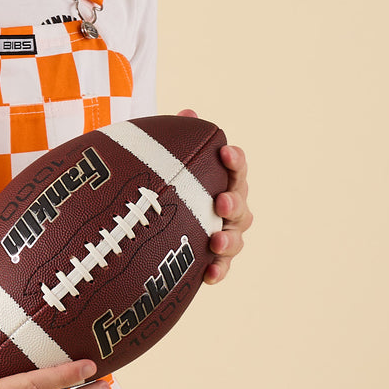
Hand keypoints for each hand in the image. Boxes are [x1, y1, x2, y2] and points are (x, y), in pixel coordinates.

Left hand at [178, 109, 252, 284]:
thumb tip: (189, 112)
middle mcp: (226, 207)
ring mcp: (222, 234)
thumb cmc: (164, 182)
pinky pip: (221, 268)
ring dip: (230, 240)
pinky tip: (209, 275)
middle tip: (221, 200)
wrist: (147, 220)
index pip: (235, 167)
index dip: (235, 160)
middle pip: (241, 204)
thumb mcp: (164, 159)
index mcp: (220, 179)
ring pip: (237, 238)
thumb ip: (177, 138)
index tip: (225, 152)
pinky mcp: (210, 260)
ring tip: (216, 241)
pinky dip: (219, 272)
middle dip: (235, 201)